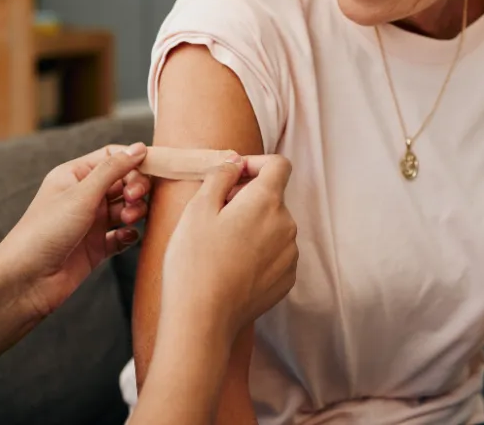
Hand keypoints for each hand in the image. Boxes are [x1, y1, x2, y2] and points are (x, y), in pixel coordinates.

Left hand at [0, 143, 151, 321]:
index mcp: (74, 176)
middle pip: (123, 182)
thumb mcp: (81, 195)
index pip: (112, 157)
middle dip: (136, 188)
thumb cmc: (44, 232)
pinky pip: (123, 236)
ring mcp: (91, 222)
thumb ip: (113, 170)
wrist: (24, 281)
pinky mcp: (96, 247)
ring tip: (128, 220)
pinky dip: (129, 235)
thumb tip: (139, 147)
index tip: (153, 169)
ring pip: (126, 208)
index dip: (133, 161)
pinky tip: (125, 237)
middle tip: (134, 199)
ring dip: (134, 211)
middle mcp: (84, 196)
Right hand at [161, 154, 297, 340]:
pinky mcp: (286, 280)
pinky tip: (232, 264)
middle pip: (273, 196)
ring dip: (253, 224)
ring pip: (274, 225)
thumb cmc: (194, 261)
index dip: (255, 163)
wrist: (202, 319)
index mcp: (267, 202)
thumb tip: (235, 163)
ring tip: (221, 243)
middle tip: (215, 213)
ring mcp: (289, 255)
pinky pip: (276, 252)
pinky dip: (258, 250)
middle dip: (247, 196)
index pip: (278, 165)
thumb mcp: (198, 208)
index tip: (233, 175)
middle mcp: (286, 226)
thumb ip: (221, 175)